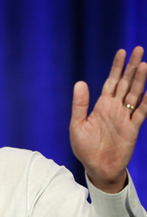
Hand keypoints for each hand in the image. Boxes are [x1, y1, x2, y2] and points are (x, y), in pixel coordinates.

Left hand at [70, 46, 146, 192]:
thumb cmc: (84, 147)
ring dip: (140, 80)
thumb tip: (80, 83)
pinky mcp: (133, 129)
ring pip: (135, 94)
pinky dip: (146, 102)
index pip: (111, 81)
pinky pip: (142, 112)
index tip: (122, 51)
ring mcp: (125, 117)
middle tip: (139, 49)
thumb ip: (80, 104)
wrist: (97, 167)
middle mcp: (115, 108)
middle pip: (126, 83)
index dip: (116, 67)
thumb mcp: (77, 125)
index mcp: (101, 105)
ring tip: (145, 64)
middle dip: (131, 67)